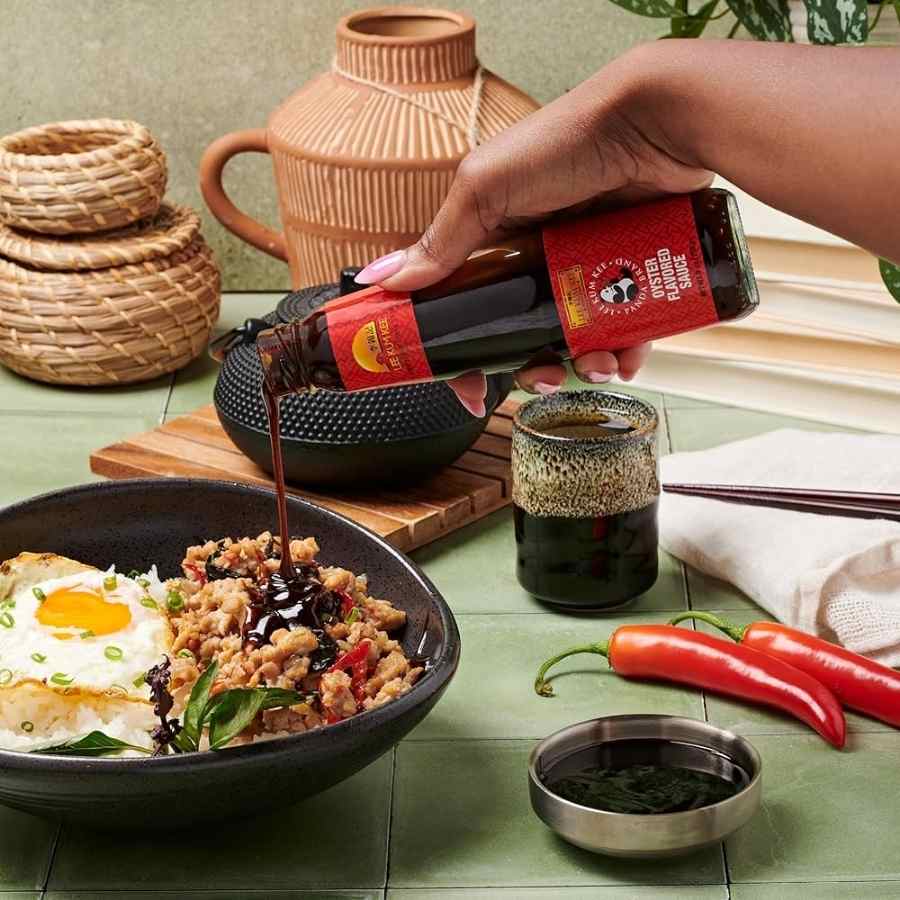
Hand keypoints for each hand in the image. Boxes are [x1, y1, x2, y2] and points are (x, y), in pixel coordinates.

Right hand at [355, 43, 711, 415]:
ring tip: (598, 364)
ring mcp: (585, 268)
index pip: (467, 309)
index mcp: (495, 242)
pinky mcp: (632, 272)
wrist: (655, 121)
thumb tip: (384, 279)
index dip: (462, 353)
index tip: (467, 391)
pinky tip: (628, 354)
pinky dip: (626, 349)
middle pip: (524, 335)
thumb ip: (441, 239)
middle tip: (545, 378)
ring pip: (576, 338)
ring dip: (583, 364)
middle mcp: (537, 259)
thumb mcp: (487, 186)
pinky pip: (625, 327)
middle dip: (531, 367)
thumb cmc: (567, 140)